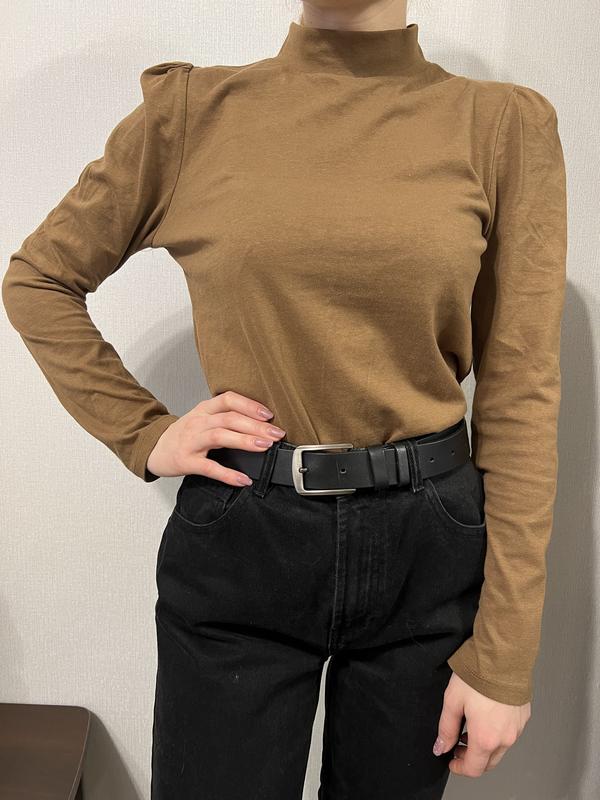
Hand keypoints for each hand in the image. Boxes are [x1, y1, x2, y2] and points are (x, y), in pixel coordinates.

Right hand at [146, 390, 285, 484]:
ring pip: (220, 436)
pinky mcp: (186, 461)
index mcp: (204, 410)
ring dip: (244, 440)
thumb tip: (260, 423)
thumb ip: (226, 417)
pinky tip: (242, 479)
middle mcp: (198, 422)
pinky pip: (209, 467)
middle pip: (229, 418)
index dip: (249, 405)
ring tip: (264, 447)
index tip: (269, 414)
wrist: (154, 448)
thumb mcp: (202, 418)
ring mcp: (191, 441)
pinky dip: (227, 474)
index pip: (228, 399)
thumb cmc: (184, 434)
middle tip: (276, 433)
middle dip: (255, 425)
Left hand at [432, 672, 530, 776]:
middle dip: (472, 759)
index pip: (473, 769)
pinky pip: (510, 734)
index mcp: (485, 738)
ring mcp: (517, 729)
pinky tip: (487, 718)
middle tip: (458, 746)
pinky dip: (497, 734)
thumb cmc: (479, 675)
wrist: (503, 657)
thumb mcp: (452, 701)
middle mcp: (505, 738)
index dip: (459, 768)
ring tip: (471, 728)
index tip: (451, 761)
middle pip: (488, 763)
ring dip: (485, 746)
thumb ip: (446, 728)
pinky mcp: (523, 718)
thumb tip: (441, 746)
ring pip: (500, 749)